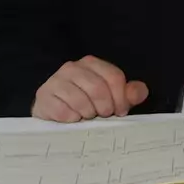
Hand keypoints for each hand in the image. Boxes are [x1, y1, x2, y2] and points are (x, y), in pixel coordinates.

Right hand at [32, 56, 148, 122]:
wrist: (53, 113)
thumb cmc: (86, 104)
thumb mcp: (111, 99)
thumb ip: (128, 94)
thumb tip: (140, 91)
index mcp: (91, 64)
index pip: (114, 77)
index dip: (121, 98)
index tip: (120, 112)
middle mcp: (72, 68)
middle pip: (98, 89)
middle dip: (105, 108)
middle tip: (102, 116)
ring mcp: (55, 81)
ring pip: (81, 101)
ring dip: (88, 114)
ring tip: (86, 117)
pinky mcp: (43, 97)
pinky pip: (63, 111)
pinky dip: (72, 119)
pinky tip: (72, 119)